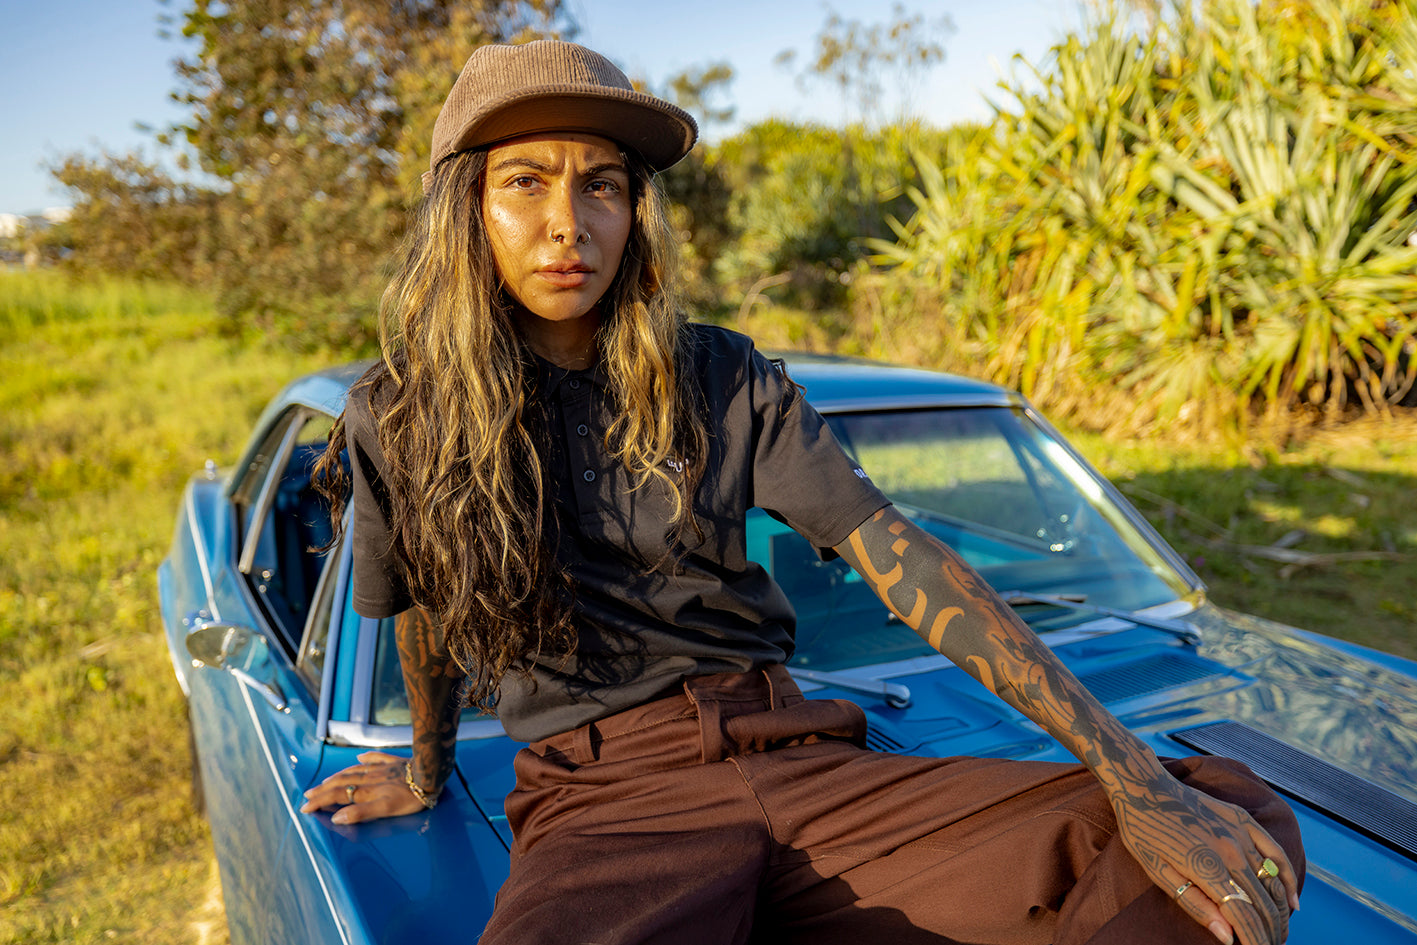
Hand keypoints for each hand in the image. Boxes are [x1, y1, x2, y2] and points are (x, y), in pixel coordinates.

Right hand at [299, 751, 429, 824]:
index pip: (337, 796)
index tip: (305, 807)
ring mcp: (381, 769)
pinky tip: (360, 758)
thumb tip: (337, 817)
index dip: (320, 801)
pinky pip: (375, 758)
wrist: (431, 774)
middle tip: (308, 794)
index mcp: (366, 790)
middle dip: (323, 790)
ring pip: (353, 771)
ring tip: (326, 781)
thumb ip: (360, 813)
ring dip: (337, 777)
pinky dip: (365, 759)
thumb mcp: (385, 809)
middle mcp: (370, 778)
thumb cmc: (411, 796)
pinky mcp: (394, 762)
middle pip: (341, 783)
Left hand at [1110, 774, 1299, 944]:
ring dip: (1280, 911)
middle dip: (1270, 931)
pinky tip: (1293, 900)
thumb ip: (1194, 904)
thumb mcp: (1158, 872)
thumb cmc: (1144, 832)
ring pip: (1273, 882)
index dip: (1255, 941)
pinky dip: (1287, 878)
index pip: (1243, 917)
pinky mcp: (1243, 819)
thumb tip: (1227, 936)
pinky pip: (1276, 852)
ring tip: (1279, 931)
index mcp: (1207, 868)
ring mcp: (1240, 834)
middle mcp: (1230, 851)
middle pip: (1263, 903)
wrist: (1143, 786)